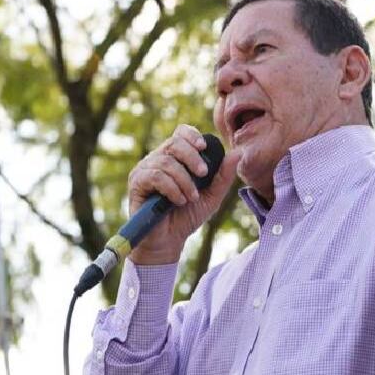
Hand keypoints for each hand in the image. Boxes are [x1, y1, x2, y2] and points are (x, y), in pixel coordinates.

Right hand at [126, 125, 238, 265]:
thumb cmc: (187, 216)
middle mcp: (158, 159)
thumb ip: (223, 176)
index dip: (192, 136)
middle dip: (192, 157)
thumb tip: (238, 153)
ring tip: (191, 197)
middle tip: (203, 174)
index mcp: (175, 158)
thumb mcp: (212, 196)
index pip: (181, 133)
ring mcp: (145, 170)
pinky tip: (179, 200)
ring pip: (166, 161)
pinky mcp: (137, 183)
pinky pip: (155, 176)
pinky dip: (171, 188)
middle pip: (174, 142)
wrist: (168, 240)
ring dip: (184, 180)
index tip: (203, 147)